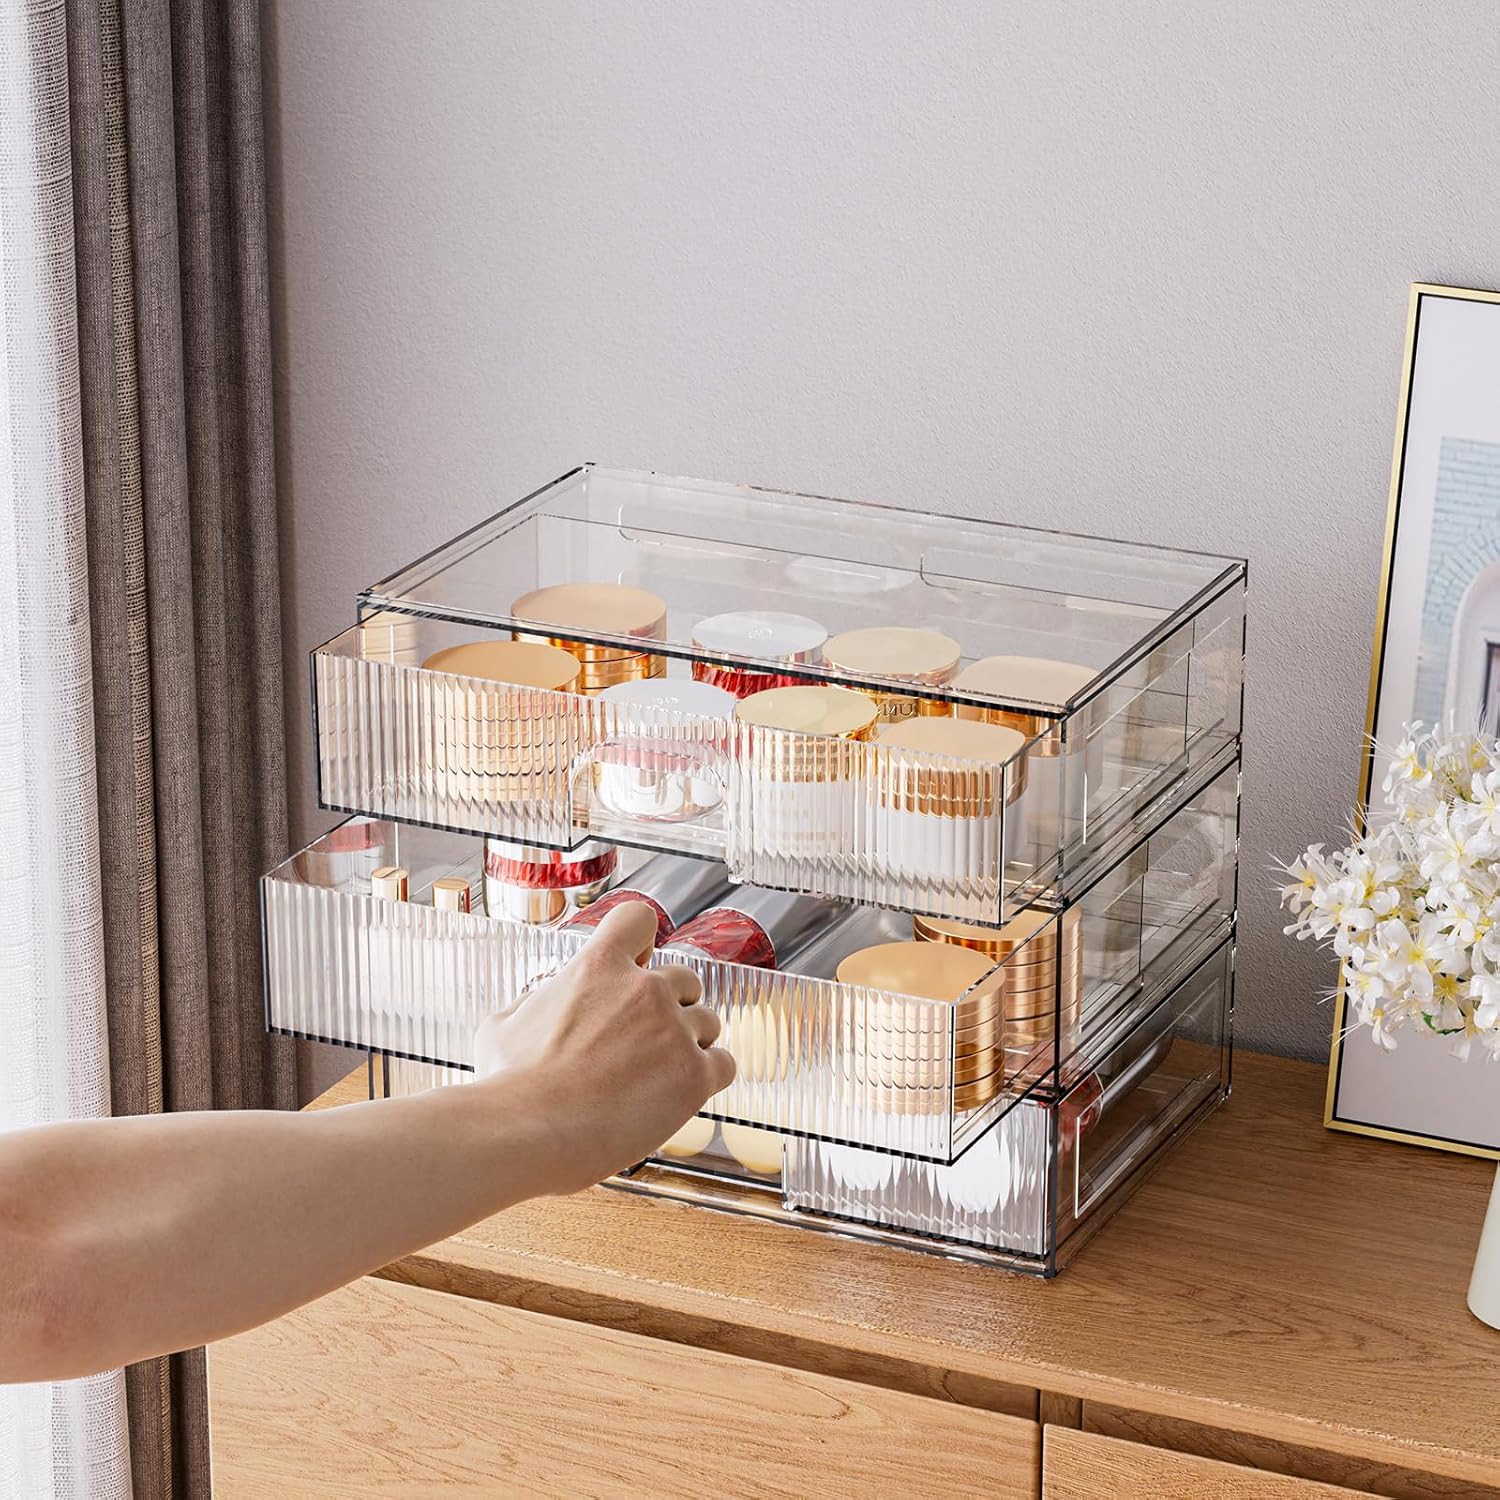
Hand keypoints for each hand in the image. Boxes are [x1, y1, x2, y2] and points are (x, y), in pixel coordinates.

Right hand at [472, 901, 735, 1192]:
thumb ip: (535, 1002)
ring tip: (658, 1077)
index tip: (636, 964)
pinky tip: (682, 1095)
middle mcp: (645, 989)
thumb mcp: (502, 1023)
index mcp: (598, 966)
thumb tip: (543, 1000)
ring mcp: (674, 1030)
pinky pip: (723, 1064)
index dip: (641, 943)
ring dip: (690, 1043)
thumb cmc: (507, 1084)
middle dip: (670, 1005)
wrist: (527, 1132)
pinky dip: (708, 1077)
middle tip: (645, 1041)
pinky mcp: (695, 1075)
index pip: (639, 920)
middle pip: (684, 979)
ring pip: (708, 1022)